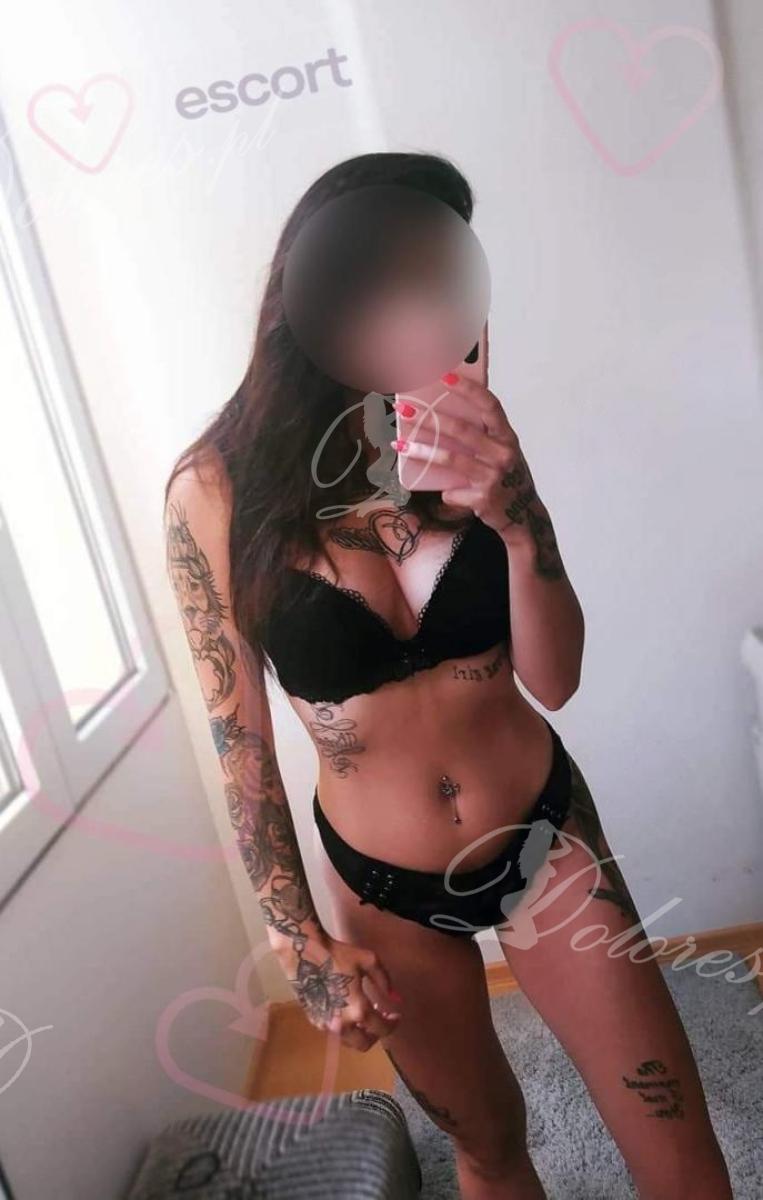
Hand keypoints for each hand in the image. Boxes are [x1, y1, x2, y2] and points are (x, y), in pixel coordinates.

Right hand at [275, 931, 402, 1051]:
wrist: (303, 952)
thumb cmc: (338, 954)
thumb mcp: (368, 961)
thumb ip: (384, 981)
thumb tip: (395, 998)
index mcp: (358, 1011)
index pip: (382, 1029)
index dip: (393, 1024)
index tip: (396, 1015)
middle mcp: (342, 1024)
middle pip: (364, 1044)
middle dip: (375, 1034)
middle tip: (380, 1019)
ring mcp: (326, 1025)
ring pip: (348, 1040)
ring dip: (359, 1031)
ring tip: (363, 1012)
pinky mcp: (314, 1021)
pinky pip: (334, 1031)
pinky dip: (344, 1026)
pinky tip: (345, 1009)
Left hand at [391, 373, 543, 539]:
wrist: (523, 516)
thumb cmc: (506, 478)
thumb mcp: (501, 453)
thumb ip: (481, 438)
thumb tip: (441, 418)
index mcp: (507, 437)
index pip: (489, 405)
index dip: (468, 389)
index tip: (445, 375)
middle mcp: (503, 454)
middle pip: (462, 430)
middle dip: (430, 418)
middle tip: (405, 411)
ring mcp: (493, 477)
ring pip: (450, 459)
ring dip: (422, 451)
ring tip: (400, 445)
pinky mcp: (482, 498)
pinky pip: (452, 492)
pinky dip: (446, 493)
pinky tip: (445, 494)